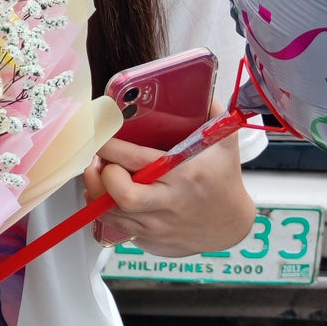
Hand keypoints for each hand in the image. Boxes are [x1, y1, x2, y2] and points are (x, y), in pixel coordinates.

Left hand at [82, 111, 255, 256]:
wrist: (231, 226)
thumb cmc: (224, 179)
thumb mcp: (224, 143)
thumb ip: (210, 112)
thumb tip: (195, 84)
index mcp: (184, 173)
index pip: (137, 160)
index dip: (109, 146)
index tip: (99, 133)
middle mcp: (169, 202)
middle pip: (122, 195)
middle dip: (99, 175)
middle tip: (96, 161)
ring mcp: (158, 226)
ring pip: (110, 215)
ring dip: (95, 193)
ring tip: (97, 175)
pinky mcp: (150, 241)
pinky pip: (115, 228)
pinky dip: (103, 211)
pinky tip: (105, 195)